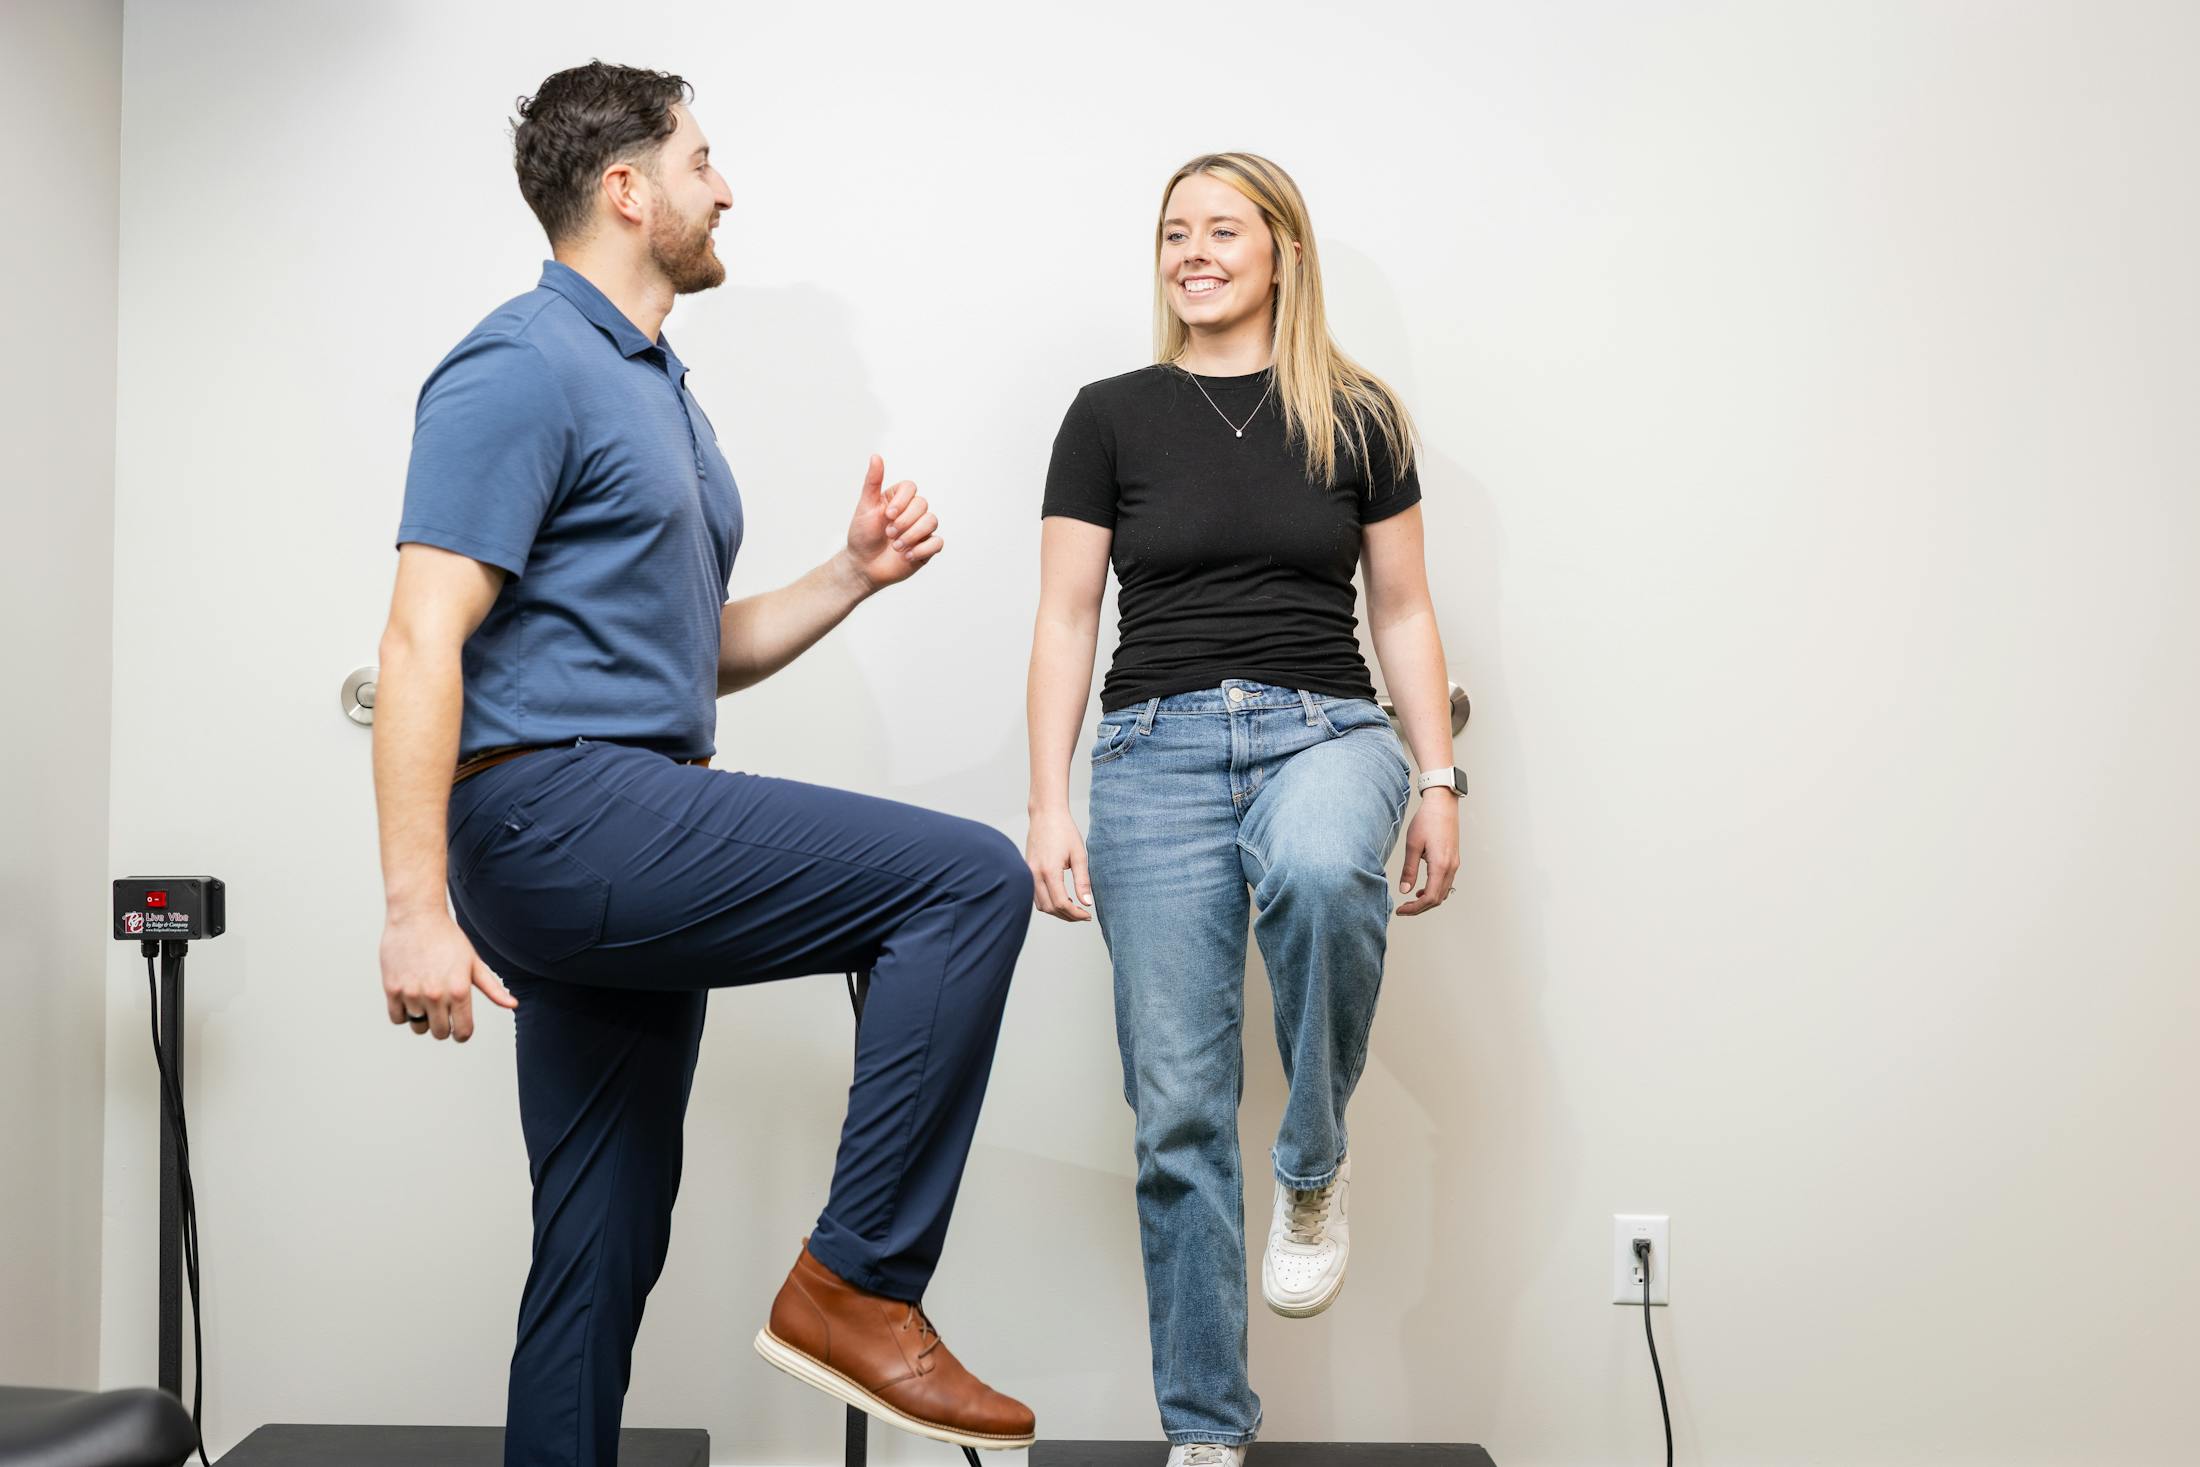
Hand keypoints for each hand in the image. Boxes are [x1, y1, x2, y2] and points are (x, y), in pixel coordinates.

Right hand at [380, 907, 516, 1041]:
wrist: (416, 917)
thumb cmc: (447, 938)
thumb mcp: (474, 963)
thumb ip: (493, 989)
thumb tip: (513, 1005)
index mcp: (459, 991)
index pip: (463, 1032)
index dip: (462, 1033)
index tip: (460, 1029)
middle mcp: (436, 995)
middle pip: (440, 1032)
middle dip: (443, 1026)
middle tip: (443, 1012)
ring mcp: (412, 993)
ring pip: (418, 1027)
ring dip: (422, 1018)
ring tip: (426, 998)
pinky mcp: (392, 989)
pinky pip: (397, 1018)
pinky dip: (403, 1013)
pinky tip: (410, 998)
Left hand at [843, 454, 941, 590]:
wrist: (863, 566)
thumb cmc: (862, 535)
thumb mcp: (865, 507)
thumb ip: (873, 482)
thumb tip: (876, 456)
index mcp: (898, 499)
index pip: (911, 487)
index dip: (902, 501)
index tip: (887, 515)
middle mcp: (912, 512)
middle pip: (923, 504)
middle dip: (905, 521)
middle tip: (889, 534)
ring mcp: (921, 529)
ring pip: (932, 521)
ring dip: (912, 535)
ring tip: (896, 547)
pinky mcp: (927, 548)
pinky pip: (938, 543)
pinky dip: (923, 549)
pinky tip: (907, 556)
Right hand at [1026, 806, 1095, 921]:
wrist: (1046, 815)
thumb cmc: (1064, 831)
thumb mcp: (1079, 855)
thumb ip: (1083, 881)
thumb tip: (1087, 903)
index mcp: (1049, 871)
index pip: (1061, 904)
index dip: (1076, 914)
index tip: (1087, 915)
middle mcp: (1035, 875)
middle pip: (1050, 908)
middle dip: (1067, 916)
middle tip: (1083, 915)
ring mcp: (1028, 874)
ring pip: (1040, 905)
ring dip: (1057, 911)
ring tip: (1073, 908)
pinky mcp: (1027, 871)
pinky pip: (1035, 895)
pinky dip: (1048, 902)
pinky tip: (1061, 898)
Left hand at [1395, 792, 1460, 915]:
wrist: (1442, 804)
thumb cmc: (1427, 820)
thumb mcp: (1412, 845)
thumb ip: (1409, 870)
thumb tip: (1404, 890)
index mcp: (1440, 865)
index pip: (1430, 897)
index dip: (1415, 908)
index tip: (1401, 910)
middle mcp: (1451, 867)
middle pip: (1438, 899)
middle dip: (1420, 907)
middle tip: (1403, 909)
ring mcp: (1454, 864)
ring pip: (1443, 892)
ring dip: (1428, 900)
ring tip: (1410, 901)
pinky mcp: (1453, 860)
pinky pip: (1446, 883)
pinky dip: (1434, 891)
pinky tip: (1422, 889)